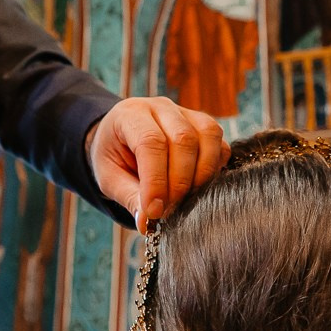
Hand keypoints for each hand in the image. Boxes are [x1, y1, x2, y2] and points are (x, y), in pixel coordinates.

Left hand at [88, 97, 229, 230]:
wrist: (120, 138)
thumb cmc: (113, 156)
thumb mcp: (110, 178)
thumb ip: (129, 197)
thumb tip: (148, 223)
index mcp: (130, 115)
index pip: (150, 142)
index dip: (156, 180)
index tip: (155, 211)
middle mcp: (161, 108)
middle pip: (184, 139)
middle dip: (180, 181)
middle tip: (170, 210)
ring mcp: (186, 113)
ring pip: (208, 136)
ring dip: (202, 174)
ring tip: (186, 200)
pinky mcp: (204, 126)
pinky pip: (220, 144)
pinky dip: (214, 169)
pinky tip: (198, 187)